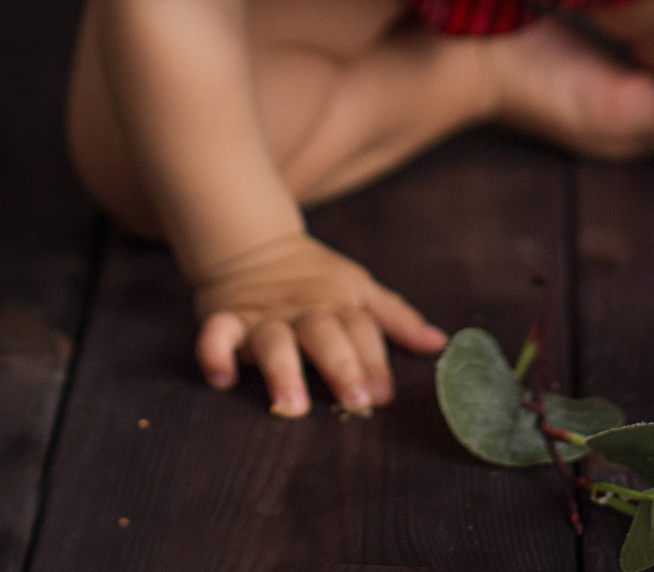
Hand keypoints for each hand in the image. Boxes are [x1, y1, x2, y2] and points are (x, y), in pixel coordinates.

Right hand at [191, 231, 448, 416]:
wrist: (255, 246)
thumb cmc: (317, 278)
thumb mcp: (360, 289)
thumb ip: (396, 318)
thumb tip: (439, 344)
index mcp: (339, 304)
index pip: (362, 330)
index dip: (375, 361)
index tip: (384, 395)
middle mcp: (303, 311)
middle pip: (325, 335)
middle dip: (342, 367)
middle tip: (356, 402)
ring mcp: (264, 316)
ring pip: (273, 341)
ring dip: (283, 371)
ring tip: (292, 407)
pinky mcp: (225, 318)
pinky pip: (215, 334)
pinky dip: (214, 352)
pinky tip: (222, 379)